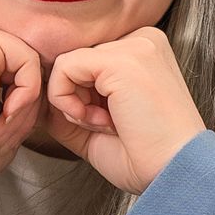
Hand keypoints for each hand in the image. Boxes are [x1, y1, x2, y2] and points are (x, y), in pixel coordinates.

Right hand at [0, 16, 43, 199]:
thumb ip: (20, 84)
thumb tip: (48, 73)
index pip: (19, 63)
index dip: (20, 99)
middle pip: (26, 61)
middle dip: (25, 101)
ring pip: (30, 62)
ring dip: (25, 103)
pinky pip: (30, 63)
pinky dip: (26, 96)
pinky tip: (2, 113)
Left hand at [42, 27, 206, 193]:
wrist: (176, 174)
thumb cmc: (147, 158)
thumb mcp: (99, 125)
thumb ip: (70, 104)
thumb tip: (37, 93)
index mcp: (144, 52)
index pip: (88, 63)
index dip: (84, 99)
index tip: (110, 126)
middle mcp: (142, 40)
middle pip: (77, 62)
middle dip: (78, 101)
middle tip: (108, 128)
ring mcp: (134, 46)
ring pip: (66, 64)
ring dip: (73, 104)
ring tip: (106, 126)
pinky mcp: (119, 60)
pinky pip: (63, 69)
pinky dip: (66, 102)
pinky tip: (98, 122)